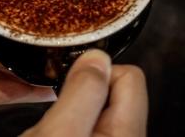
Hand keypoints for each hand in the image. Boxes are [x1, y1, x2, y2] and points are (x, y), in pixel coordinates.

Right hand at [20, 49, 147, 136]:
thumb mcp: (58, 132)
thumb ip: (82, 93)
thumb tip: (97, 55)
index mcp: (128, 133)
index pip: (130, 75)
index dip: (94, 72)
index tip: (70, 85)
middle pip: (117, 90)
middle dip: (83, 91)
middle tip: (59, 109)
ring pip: (101, 107)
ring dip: (75, 108)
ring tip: (54, 125)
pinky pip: (91, 123)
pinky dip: (72, 121)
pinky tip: (56, 133)